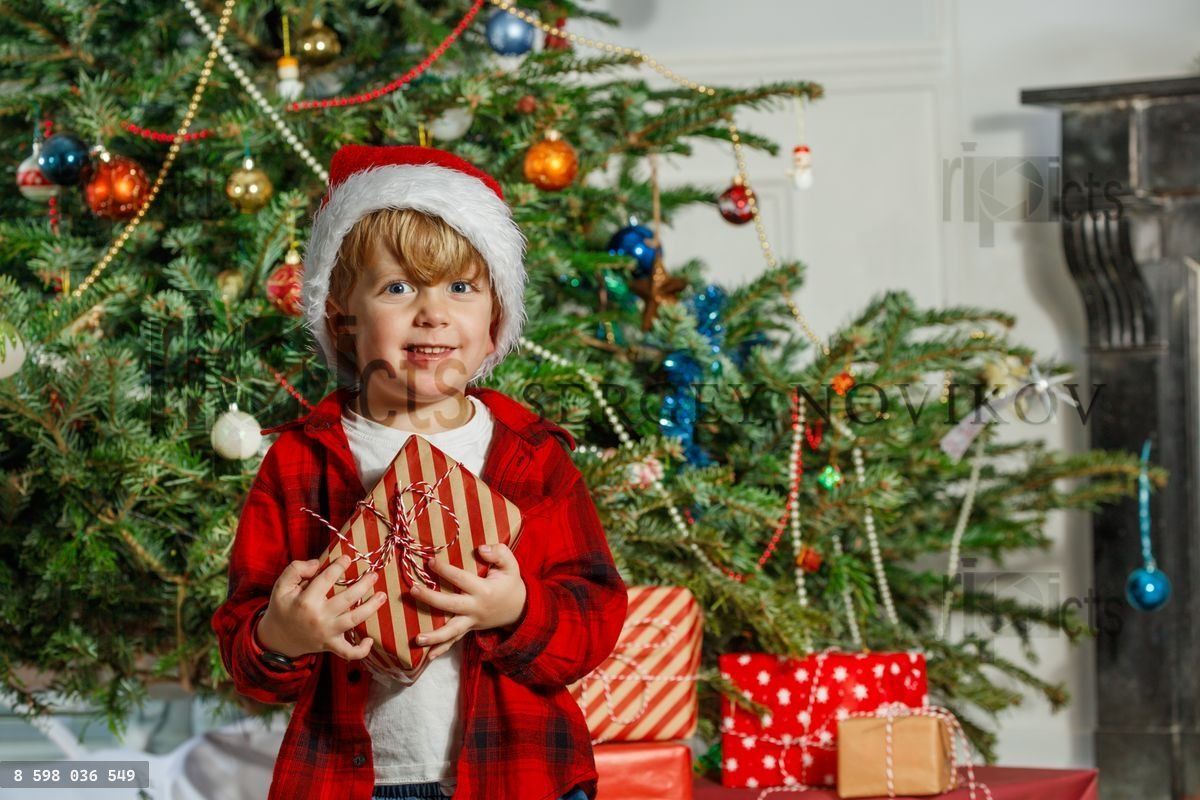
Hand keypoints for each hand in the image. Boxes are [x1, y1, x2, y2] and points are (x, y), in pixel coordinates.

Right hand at [257, 555, 388, 660]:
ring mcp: (327, 633)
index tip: (347, 558)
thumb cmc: (282, 608)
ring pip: (354, 620)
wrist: (277, 639)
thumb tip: (317, 563)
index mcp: (306, 601)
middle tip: (373, 574)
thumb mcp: (281, 586)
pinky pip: (348, 652)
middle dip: (363, 585)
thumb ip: (295, 570)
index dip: (339, 566)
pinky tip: (370, 640)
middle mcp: (319, 617)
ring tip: (382, 596)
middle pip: (347, 599)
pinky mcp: (331, 646)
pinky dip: (361, 650)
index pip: (327, 579)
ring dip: (371, 608)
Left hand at [409, 544, 525, 659]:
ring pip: (452, 631)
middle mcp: (476, 608)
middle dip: (430, 598)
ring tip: (417, 639)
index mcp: (484, 590)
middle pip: (450, 605)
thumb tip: (481, 549)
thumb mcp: (511, 565)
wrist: (520, 609)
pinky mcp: (469, 629)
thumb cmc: (511, 583)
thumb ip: (499, 553)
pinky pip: (455, 641)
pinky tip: (427, 656)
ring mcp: (472, 622)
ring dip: (434, 636)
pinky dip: (442, 649)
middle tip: (413, 590)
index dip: (444, 570)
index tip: (429, 562)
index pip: (460, 579)